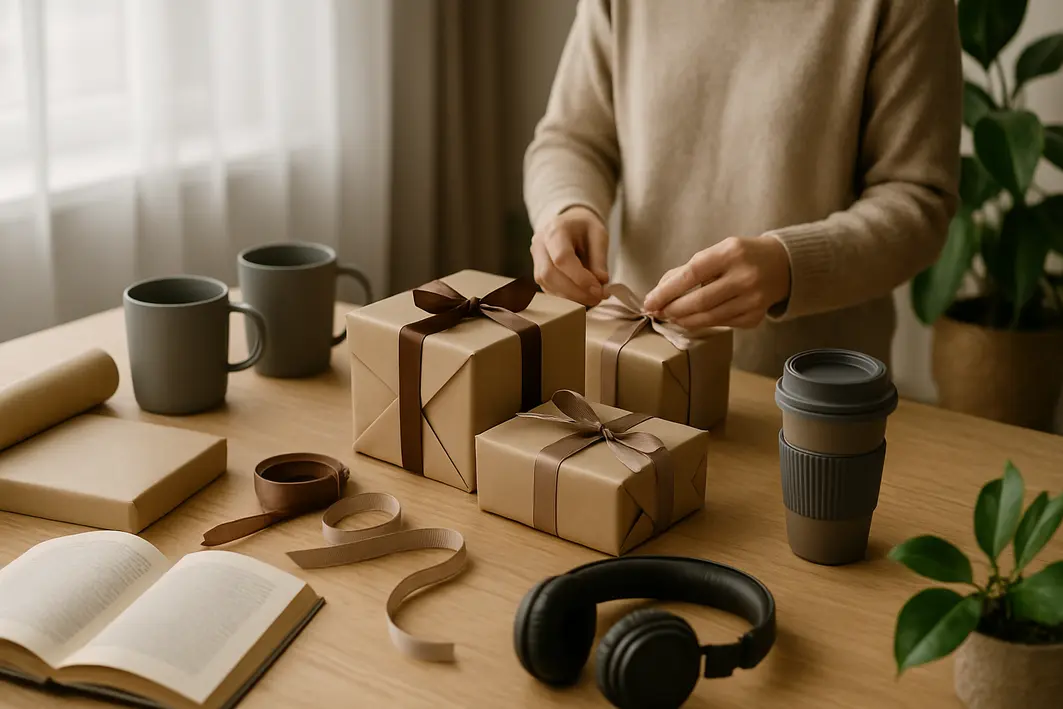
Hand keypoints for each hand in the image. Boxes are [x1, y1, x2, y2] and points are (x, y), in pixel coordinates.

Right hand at [530, 206, 608, 306]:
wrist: (569, 223)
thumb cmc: (585, 228)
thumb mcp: (599, 236)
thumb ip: (599, 259)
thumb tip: (601, 282)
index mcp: (555, 229)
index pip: (562, 258)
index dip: (580, 278)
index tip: (598, 290)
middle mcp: (540, 244)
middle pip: (549, 274)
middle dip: (575, 291)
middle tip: (597, 298)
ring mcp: (535, 258)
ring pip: (546, 284)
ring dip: (571, 297)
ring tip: (592, 298)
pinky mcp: (537, 271)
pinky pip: (548, 289)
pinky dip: (566, 296)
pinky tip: (581, 296)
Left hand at [643, 236, 790, 328]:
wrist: (782, 265)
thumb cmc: (740, 257)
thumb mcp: (716, 252)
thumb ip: (686, 270)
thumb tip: (657, 294)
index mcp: (730, 253)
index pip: (691, 275)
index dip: (666, 291)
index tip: (649, 301)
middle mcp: (744, 277)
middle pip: (699, 301)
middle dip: (672, 309)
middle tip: (658, 312)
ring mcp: (753, 300)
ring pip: (708, 318)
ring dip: (684, 320)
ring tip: (672, 317)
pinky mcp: (755, 317)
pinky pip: (721, 324)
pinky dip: (703, 323)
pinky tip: (694, 319)